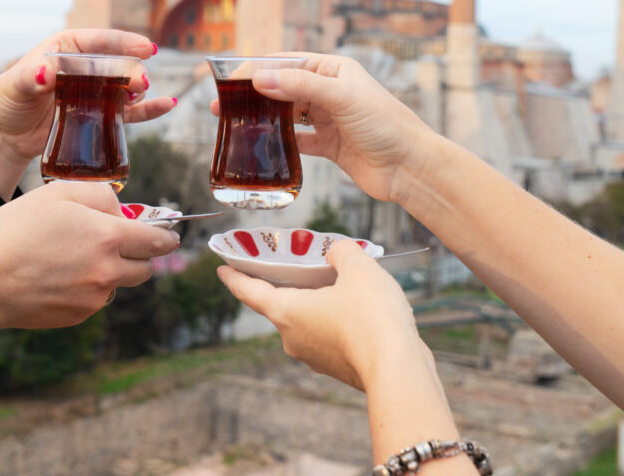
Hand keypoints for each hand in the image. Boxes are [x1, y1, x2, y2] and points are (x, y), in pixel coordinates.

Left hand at [0, 30, 174, 198]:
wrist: (5, 135)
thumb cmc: (6, 102)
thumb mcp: (14, 86)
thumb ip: (29, 78)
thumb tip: (44, 72)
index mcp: (65, 49)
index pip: (99, 41)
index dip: (124, 42)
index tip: (146, 47)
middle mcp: (83, 67)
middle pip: (116, 64)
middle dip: (133, 70)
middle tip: (141, 82)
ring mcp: (93, 92)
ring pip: (124, 86)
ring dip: (138, 89)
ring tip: (143, 94)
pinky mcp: (98, 115)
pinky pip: (128, 112)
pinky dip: (147, 109)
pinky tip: (166, 104)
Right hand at [0, 182, 178, 337]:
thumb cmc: (15, 231)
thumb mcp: (57, 194)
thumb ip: (100, 195)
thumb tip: (121, 211)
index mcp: (108, 238)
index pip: (158, 241)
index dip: (166, 236)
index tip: (168, 234)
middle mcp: (107, 272)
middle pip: (146, 268)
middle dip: (139, 254)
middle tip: (117, 242)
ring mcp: (94, 298)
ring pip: (119, 284)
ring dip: (111, 271)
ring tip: (77, 257)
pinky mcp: (78, 315)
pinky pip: (96, 299)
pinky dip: (88, 288)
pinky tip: (59, 276)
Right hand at [210, 53, 434, 202]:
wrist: (410, 167)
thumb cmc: (386, 125)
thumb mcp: (342, 98)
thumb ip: (300, 87)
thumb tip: (259, 78)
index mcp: (333, 70)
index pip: (287, 63)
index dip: (257, 68)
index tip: (229, 78)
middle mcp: (329, 91)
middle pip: (282, 88)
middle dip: (253, 94)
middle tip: (221, 105)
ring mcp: (328, 118)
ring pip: (286, 114)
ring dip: (262, 117)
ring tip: (233, 123)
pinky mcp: (329, 145)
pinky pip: (297, 140)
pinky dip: (279, 142)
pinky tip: (260, 145)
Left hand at [217, 240, 427, 388]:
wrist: (400, 371)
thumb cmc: (372, 318)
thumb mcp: (358, 268)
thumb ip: (342, 252)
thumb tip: (337, 254)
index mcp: (287, 312)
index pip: (251, 292)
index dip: (236, 278)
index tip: (223, 269)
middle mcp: (293, 338)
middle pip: (282, 305)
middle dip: (288, 284)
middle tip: (294, 264)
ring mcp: (315, 357)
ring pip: (309, 321)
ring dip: (317, 302)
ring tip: (340, 281)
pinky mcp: (338, 367)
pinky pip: (329, 336)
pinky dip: (336, 320)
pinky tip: (360, 308)